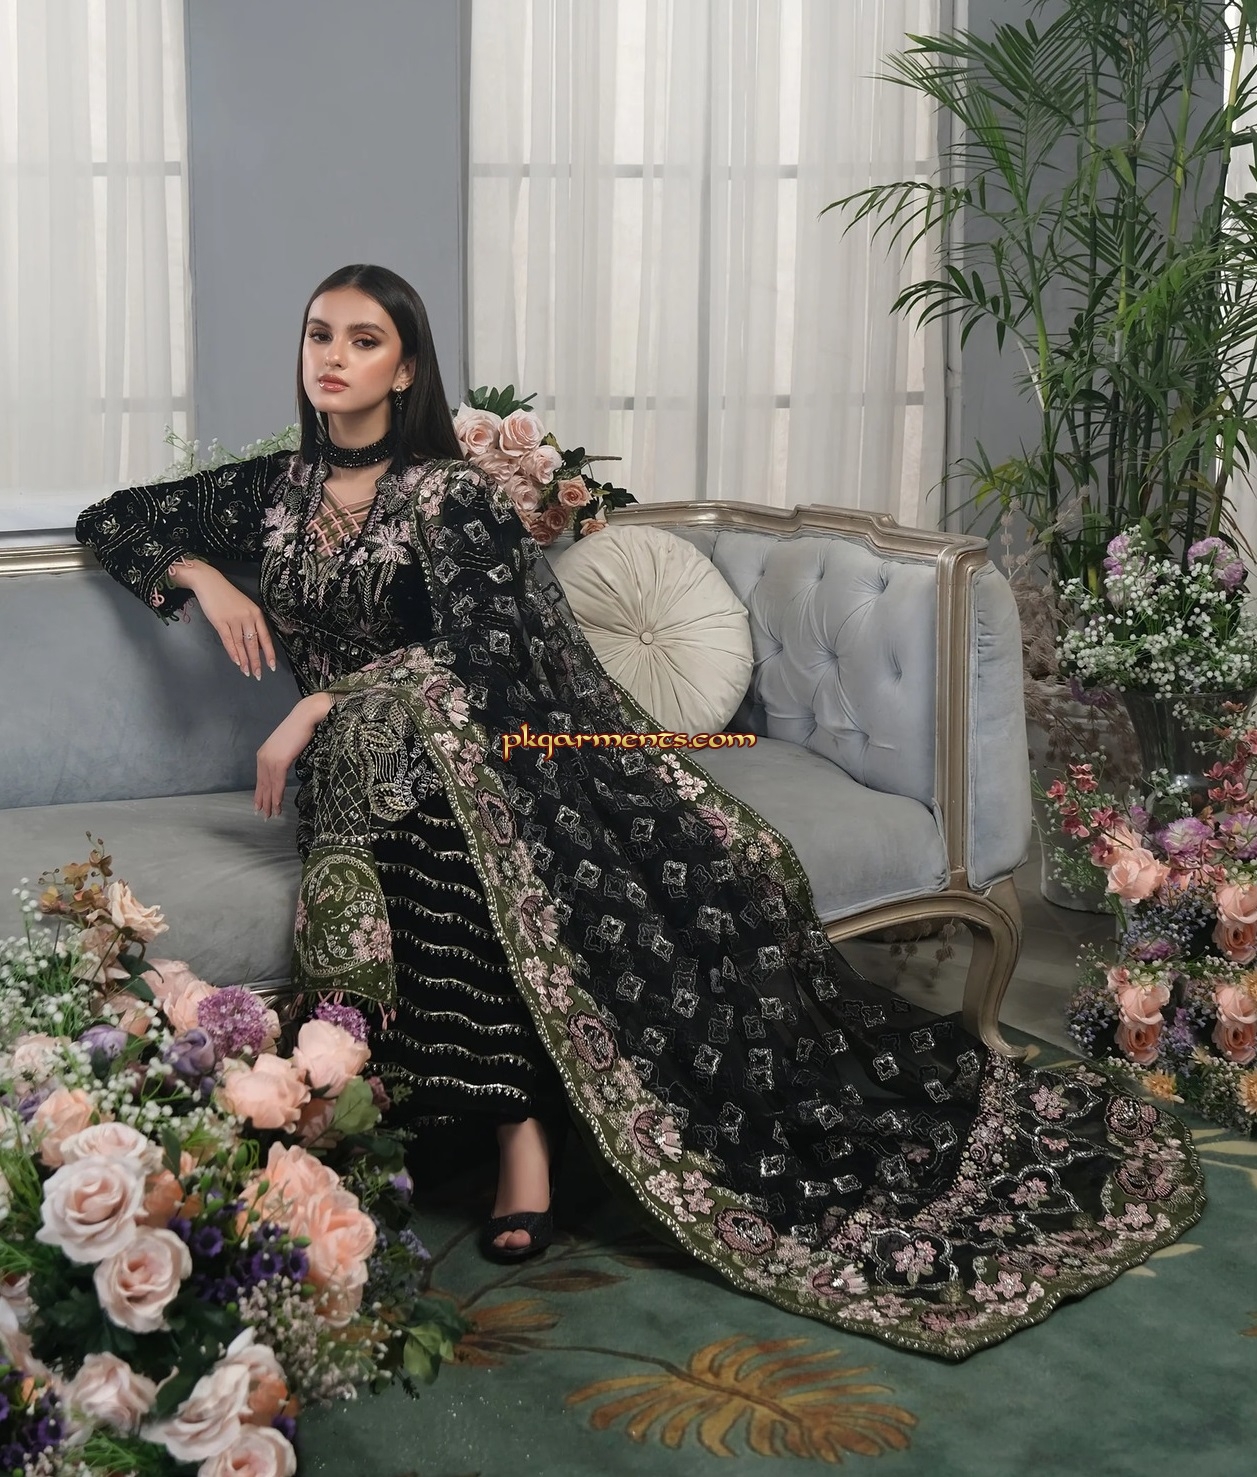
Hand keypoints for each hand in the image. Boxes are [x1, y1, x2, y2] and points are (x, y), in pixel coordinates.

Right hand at [169, 559, 276, 678]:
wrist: (209, 582)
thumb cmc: (227, 596)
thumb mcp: (244, 607)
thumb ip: (251, 624)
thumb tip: (256, 644)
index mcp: (256, 613)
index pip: (265, 637)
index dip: (269, 653)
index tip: (271, 665)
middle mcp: (247, 617)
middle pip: (254, 643)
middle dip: (256, 661)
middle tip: (258, 675)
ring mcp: (234, 619)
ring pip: (241, 644)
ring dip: (244, 660)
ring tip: (246, 672)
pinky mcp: (220, 622)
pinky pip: (228, 640)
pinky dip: (233, 653)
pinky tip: (237, 662)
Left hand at [255, 693, 334, 817]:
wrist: (306, 717)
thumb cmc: (301, 729)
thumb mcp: (287, 746)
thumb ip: (283, 757)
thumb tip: (286, 766)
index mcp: (264, 754)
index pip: (261, 778)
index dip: (261, 793)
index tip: (260, 805)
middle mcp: (263, 757)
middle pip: (262, 784)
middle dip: (263, 801)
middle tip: (263, 816)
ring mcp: (270, 760)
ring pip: (269, 786)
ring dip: (270, 802)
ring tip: (270, 815)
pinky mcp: (279, 762)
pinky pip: (277, 783)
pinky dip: (277, 796)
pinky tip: (277, 805)